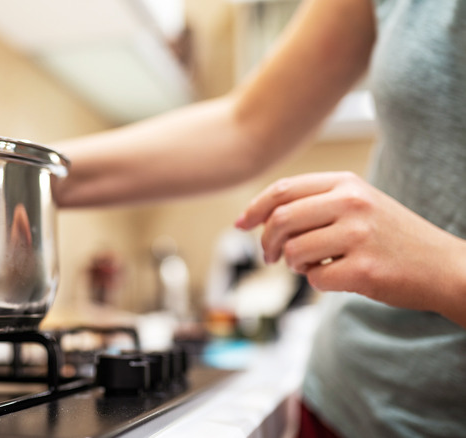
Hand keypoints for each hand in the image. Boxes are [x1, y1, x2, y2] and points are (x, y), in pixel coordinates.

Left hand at [234, 171, 465, 315]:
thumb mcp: (358, 204)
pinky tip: (338, 277)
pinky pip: (315, 279)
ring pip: (293, 252)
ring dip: (295, 265)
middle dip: (267, 243)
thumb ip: (314, 203)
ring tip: (314, 265)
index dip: (255, 209)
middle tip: (271, 257)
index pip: (283, 190)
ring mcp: (359, 235)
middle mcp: (352, 203)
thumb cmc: (391, 237)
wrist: (445, 267)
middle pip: (280, 220)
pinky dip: (318, 282)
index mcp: (346, 183)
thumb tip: (258, 216)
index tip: (241, 224)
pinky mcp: (364, 269)